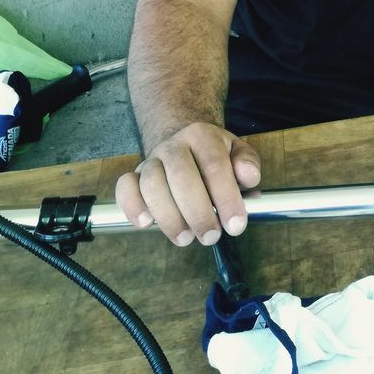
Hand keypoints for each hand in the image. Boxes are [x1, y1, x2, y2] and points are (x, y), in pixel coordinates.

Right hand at [115, 122, 260, 246]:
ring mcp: (151, 160)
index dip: (226, 197)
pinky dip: (132, 207)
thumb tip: (248, 176)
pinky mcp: (133, 176)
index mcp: (202, 136)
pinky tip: (146, 223)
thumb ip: (247, 163)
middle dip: (197, 211)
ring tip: (185, 238)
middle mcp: (174, 145)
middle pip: (181, 176)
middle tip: (210, 236)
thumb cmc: (213, 155)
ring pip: (152, 184)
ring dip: (168, 216)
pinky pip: (124, 188)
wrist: (182, 139)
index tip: (236, 225)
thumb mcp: (237, 152)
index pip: (214, 165)